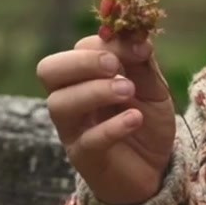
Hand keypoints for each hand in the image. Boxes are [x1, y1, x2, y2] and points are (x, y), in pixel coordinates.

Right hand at [35, 31, 175, 204]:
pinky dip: (112, 126)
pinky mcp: (85, 157)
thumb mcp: (152, 88)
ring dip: (94, 91)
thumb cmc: (145, 120)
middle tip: (114, 66)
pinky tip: (135, 118)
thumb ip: (142, 64)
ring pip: (60, 104)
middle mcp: (70, 98)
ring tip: (128, 90)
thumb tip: (138, 36)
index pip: (80, 48)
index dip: (108, 43)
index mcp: (84, 76)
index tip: (140, 49)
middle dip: (82, 62)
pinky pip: (87, 140)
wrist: (155, 168)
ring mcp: (73, 128)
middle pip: (49, 70)